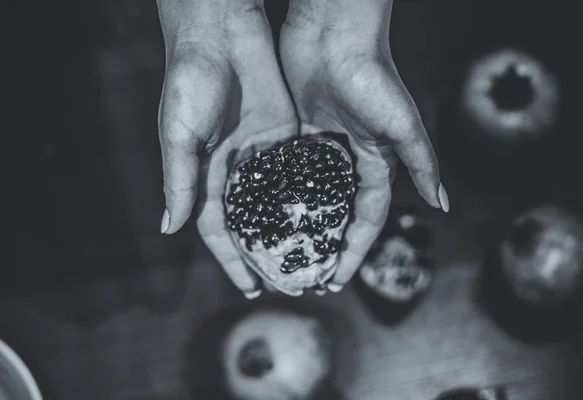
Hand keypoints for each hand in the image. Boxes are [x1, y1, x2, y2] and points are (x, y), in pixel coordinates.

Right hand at [157, 0, 296, 297]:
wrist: (222, 34)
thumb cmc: (190, 82)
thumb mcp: (179, 134)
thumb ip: (181, 181)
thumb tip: (169, 229)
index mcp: (205, 174)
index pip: (220, 229)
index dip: (232, 260)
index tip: (250, 288)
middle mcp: (234, 170)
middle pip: (252, 223)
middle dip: (265, 254)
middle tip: (286, 284)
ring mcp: (261, 154)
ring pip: (277, 203)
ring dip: (290, 232)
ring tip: (309, 260)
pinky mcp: (284, 136)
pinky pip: (297, 172)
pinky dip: (307, 196)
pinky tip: (323, 219)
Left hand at [280, 0, 448, 291]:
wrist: (332, 30)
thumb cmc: (373, 75)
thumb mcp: (402, 124)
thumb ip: (421, 163)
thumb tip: (442, 204)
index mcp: (377, 161)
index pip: (366, 217)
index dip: (355, 249)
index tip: (337, 278)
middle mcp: (350, 157)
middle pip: (338, 211)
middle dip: (328, 244)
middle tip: (310, 274)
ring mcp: (324, 145)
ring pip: (313, 195)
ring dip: (303, 223)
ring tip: (286, 252)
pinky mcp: (299, 131)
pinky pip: (291, 170)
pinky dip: (282, 193)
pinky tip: (267, 215)